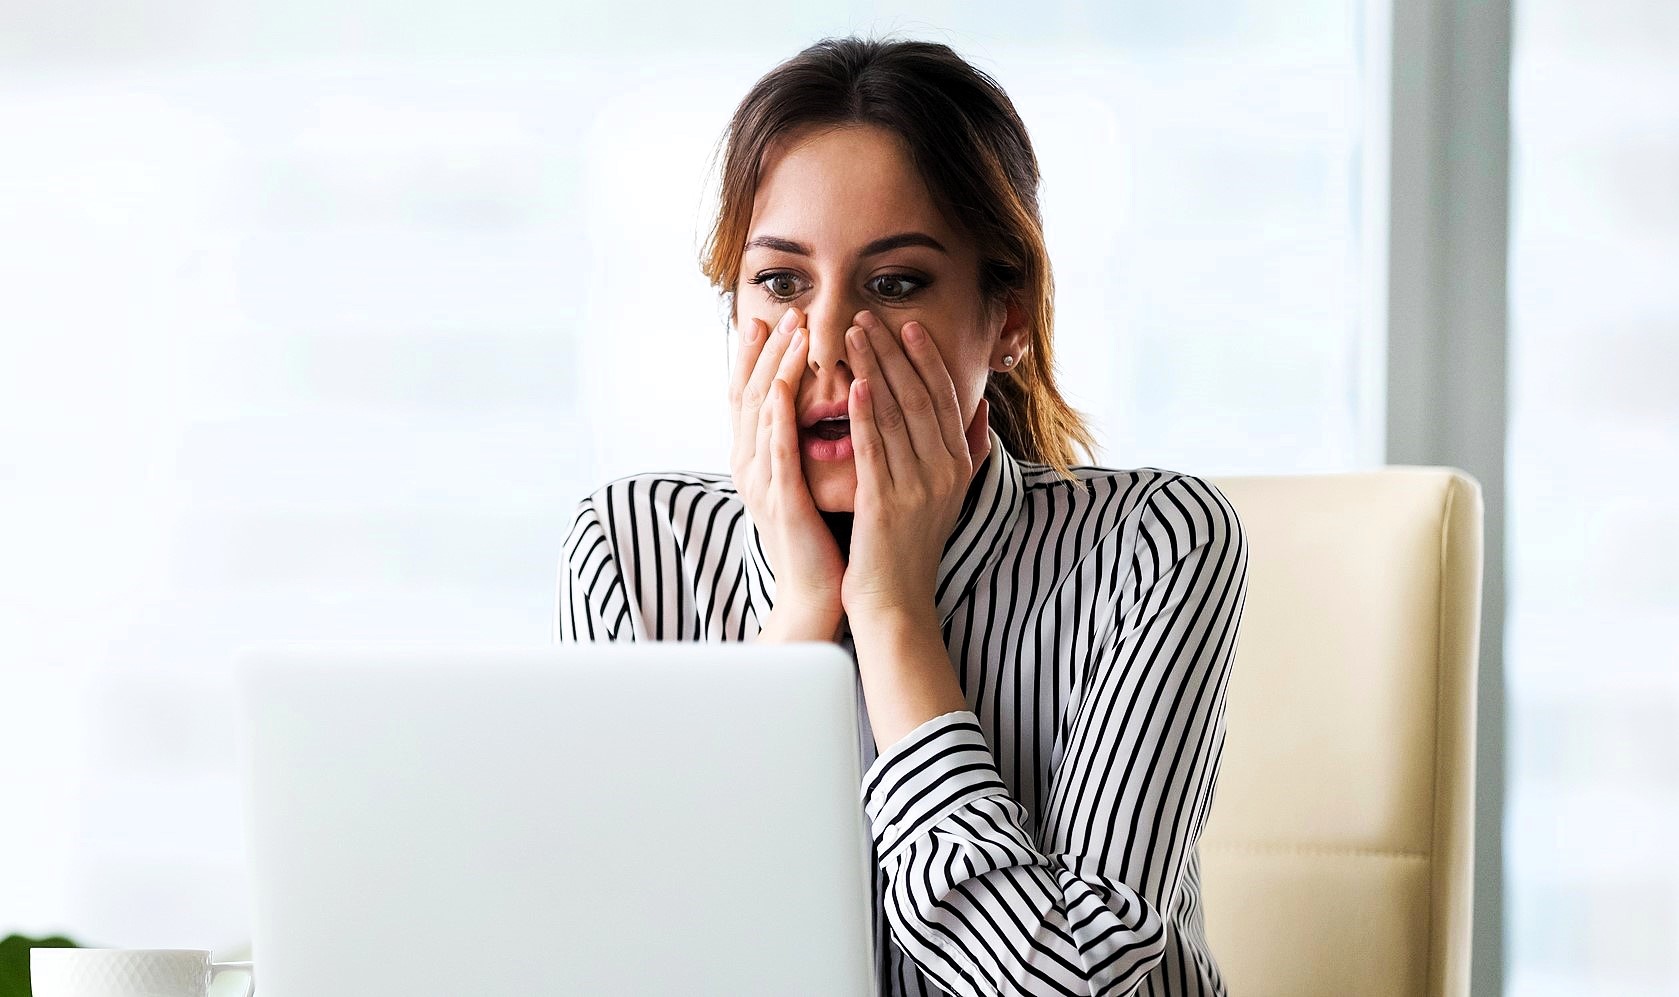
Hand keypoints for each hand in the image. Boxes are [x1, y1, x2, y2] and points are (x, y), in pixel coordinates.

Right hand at [728, 305, 845, 631]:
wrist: (818, 594)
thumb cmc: (825, 538)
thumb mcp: (815, 482)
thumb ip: (816, 445)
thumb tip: (836, 406)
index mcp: (762, 460)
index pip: (757, 395)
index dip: (763, 356)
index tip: (775, 318)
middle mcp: (752, 465)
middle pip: (752, 394)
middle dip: (768, 350)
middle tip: (784, 311)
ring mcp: (762, 482)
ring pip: (762, 412)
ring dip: (775, 367)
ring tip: (790, 331)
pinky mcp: (780, 500)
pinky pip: (776, 450)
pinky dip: (780, 414)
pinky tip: (786, 386)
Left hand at [841, 310, 990, 620]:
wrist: (897, 603)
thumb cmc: (913, 547)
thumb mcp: (952, 496)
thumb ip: (971, 450)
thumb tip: (984, 408)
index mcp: (959, 465)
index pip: (944, 398)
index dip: (925, 358)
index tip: (906, 325)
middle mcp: (944, 472)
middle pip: (919, 397)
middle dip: (894, 352)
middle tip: (868, 316)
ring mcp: (918, 488)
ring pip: (895, 415)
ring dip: (873, 370)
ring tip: (852, 336)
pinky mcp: (886, 504)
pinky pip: (876, 450)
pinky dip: (866, 415)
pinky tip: (854, 386)